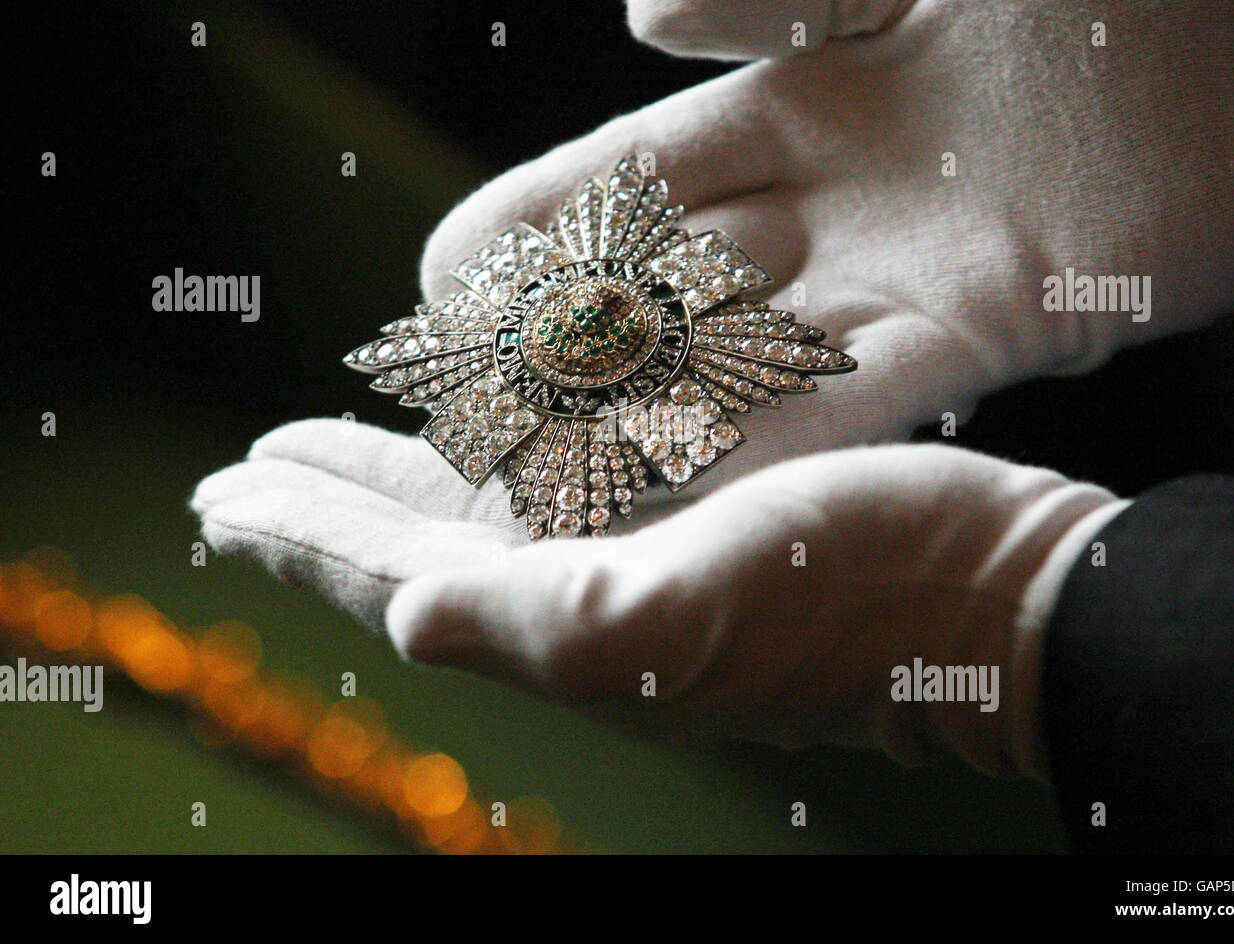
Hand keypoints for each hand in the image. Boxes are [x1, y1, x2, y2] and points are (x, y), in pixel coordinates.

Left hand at [192, 419, 1127, 778]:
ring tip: (336, 460)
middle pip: (421, 557)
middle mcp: (590, 617)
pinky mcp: (691, 551)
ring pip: (478, 532)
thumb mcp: (711, 602)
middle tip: (250, 474)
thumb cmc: (873, 587)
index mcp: (574, 630)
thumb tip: (411, 620)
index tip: (222, 495)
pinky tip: (490, 456)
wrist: (999, 599)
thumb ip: (562, 623)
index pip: (399, 581)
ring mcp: (640, 587)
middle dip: (329, 515)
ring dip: (398, 494)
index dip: (305, 539)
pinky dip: (494, 481)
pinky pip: (556, 513)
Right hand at [416, 0, 1233, 496]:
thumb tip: (631, 16)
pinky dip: (788, 433)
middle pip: (678, 275)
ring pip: (754, 345)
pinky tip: (706, 482)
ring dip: (661, 409)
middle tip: (462, 403)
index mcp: (807, 94)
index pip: (637, 169)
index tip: (437, 275)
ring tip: (556, 471)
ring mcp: (909, 262)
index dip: (537, 220)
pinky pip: (869, 385)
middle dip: (572, 341)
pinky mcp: (995, 315)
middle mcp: (841, 194)